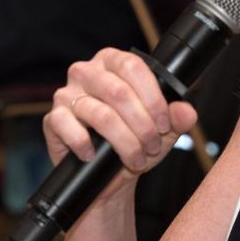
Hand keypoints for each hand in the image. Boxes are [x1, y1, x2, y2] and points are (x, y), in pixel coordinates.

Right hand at [43, 49, 197, 196]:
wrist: (107, 177)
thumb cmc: (133, 144)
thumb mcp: (162, 132)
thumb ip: (177, 120)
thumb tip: (186, 112)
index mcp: (113, 63)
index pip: (133, 66)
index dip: (153, 98)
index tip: (164, 123)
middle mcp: (86, 72)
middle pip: (119, 92)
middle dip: (142, 125)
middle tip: (152, 146)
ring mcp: (66, 94)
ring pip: (101, 115)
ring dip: (124, 142)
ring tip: (135, 158)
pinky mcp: (53, 119)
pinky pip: (69, 128)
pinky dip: (87, 146)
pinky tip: (95, 155)